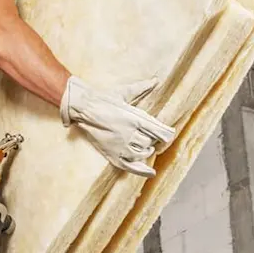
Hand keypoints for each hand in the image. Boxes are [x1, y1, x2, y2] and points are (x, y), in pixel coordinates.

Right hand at [60, 76, 176, 176]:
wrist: (83, 107)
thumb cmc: (104, 98)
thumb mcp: (125, 92)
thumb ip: (142, 88)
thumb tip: (156, 80)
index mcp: (135, 118)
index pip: (159, 131)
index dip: (167, 135)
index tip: (170, 135)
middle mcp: (129, 133)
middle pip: (151, 143)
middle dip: (153, 140)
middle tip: (150, 137)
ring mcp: (120, 145)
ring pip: (142, 154)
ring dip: (147, 151)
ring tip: (146, 147)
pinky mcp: (112, 154)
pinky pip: (130, 167)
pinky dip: (142, 171)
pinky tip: (151, 172)